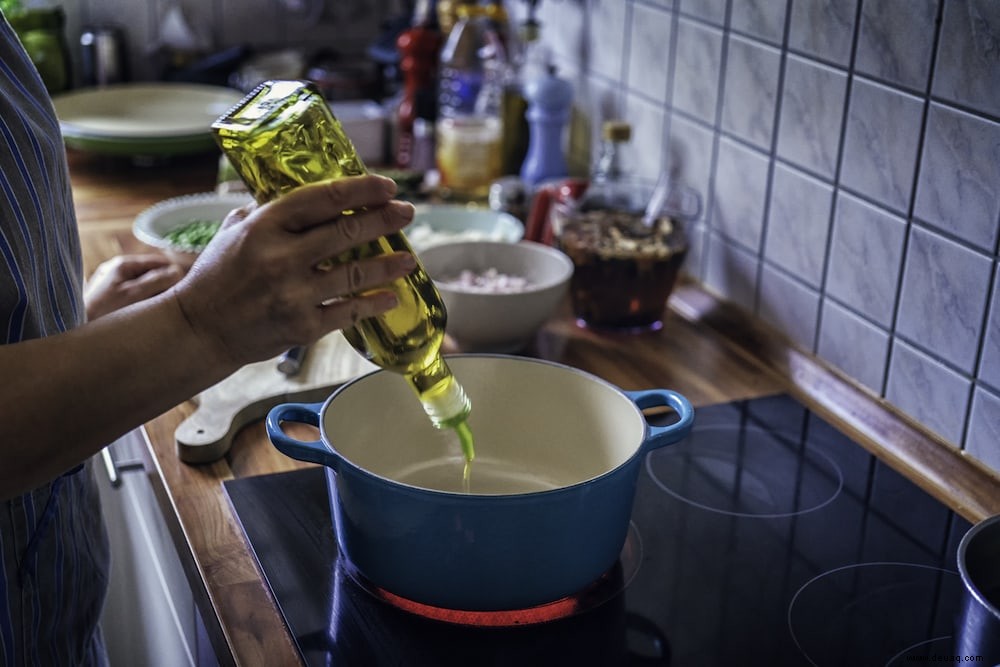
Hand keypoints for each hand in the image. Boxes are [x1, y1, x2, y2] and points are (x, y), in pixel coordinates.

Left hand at [84, 254, 183, 320]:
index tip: (186, 289)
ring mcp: (111, 284)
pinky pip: (133, 296)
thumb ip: (159, 280)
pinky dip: (142, 303)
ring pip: (143, 285)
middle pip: (151, 273)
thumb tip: (178, 271)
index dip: (175, 274)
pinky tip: (143, 315)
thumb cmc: (103, 312)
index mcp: (122, 264)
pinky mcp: (108, 297)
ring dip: (153, 296)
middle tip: (171, 303)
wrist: (71, 328)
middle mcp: (116, 270)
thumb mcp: (135, 294)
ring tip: (157, 310)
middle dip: (164, 286)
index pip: (160, 262)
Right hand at [171, 174, 415, 366]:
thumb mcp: (233, 231)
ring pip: (355, 274)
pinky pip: (348, 312)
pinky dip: (374, 304)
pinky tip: (391, 297)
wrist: (199, 329)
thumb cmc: (217, 276)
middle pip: (348, 232)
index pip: (323, 198)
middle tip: (406, 214)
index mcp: (264, 226)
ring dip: (388, 264)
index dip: (361, 190)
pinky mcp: (302, 326)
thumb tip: (305, 195)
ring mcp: (294, 294)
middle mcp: (281, 257)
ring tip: (409, 258)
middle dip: (385, 220)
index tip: (387, 187)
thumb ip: (266, 210)